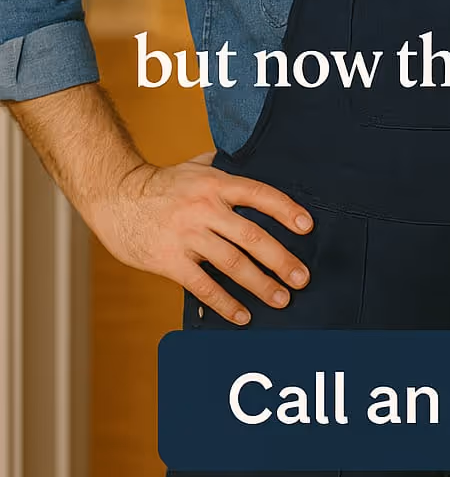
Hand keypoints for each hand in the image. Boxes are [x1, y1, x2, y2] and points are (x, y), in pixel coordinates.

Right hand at [92, 150, 314, 324]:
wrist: (114, 197)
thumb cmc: (160, 183)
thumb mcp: (195, 165)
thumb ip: (225, 166)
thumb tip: (257, 160)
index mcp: (215, 183)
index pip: (259, 195)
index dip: (286, 210)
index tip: (307, 227)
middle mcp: (205, 208)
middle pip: (252, 236)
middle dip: (281, 259)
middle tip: (302, 278)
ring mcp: (187, 235)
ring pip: (233, 264)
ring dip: (261, 284)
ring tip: (282, 299)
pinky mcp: (170, 260)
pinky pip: (203, 286)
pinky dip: (225, 303)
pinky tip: (242, 316)